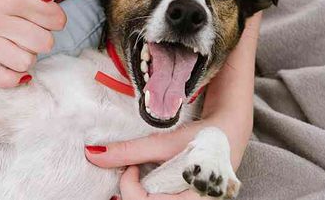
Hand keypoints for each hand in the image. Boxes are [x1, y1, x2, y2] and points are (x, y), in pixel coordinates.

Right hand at [0, 0, 65, 86]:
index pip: (54, 19)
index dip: (56, 15)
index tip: (48, 10)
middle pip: (42, 43)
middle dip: (44, 33)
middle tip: (33, 24)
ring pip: (23, 62)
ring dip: (29, 52)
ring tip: (21, 41)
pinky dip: (9, 79)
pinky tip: (16, 71)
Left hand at [86, 119, 213, 199]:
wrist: (231, 130)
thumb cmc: (206, 138)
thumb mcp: (167, 144)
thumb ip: (130, 151)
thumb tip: (93, 154)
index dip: (128, 185)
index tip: (130, 166)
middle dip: (131, 192)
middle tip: (132, 171)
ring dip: (138, 192)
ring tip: (139, 175)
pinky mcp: (185, 199)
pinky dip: (147, 192)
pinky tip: (148, 180)